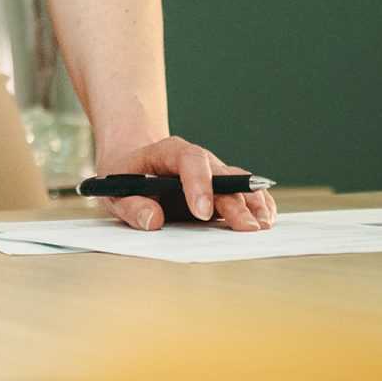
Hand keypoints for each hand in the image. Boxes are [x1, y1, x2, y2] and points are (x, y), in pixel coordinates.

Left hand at [94, 134, 274, 231]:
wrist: (133, 165)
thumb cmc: (124, 178)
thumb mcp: (115, 191)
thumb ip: (131, 206)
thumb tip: (153, 221)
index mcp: (168, 152)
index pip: (190, 160)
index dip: (199, 184)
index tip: (202, 212)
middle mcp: (198, 160)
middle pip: (222, 176)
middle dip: (235, 203)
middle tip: (246, 228)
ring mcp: (214, 173)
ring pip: (240, 183)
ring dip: (253, 204)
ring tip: (262, 226)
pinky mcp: (223, 189)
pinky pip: (246, 192)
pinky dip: (258, 204)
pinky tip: (266, 219)